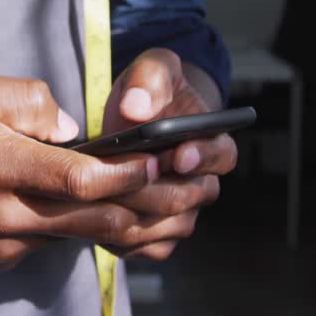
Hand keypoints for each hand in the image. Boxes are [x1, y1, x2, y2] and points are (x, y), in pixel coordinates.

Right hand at [0, 70, 202, 268]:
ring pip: (80, 237)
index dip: (125, 175)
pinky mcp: (0, 258)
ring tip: (168, 203)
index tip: (158, 160)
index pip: (78, 180)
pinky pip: (54, 243)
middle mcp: (6, 213)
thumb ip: (25, 99)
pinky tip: (113, 212)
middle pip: (94, 221)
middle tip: (187, 191)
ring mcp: (4, 242)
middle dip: (147, 207)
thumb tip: (73, 125)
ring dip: (125, 222)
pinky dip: (86, 228)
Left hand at [99, 48, 237, 259]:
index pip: (222, 156)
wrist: (134, 117)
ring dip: (134, 212)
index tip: (178, 154)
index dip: (202, 157)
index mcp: (213, 142)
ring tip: (100, 194)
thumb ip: (149, 80)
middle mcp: (203, 184)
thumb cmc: (148, 91)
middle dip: (155, 187)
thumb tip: (136, 109)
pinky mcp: (155, 235)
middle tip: (121, 176)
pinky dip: (120, 237)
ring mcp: (181, 214)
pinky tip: (93, 218)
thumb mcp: (153, 69)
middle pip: (190, 197)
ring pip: (167, 227)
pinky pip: (144, 246)